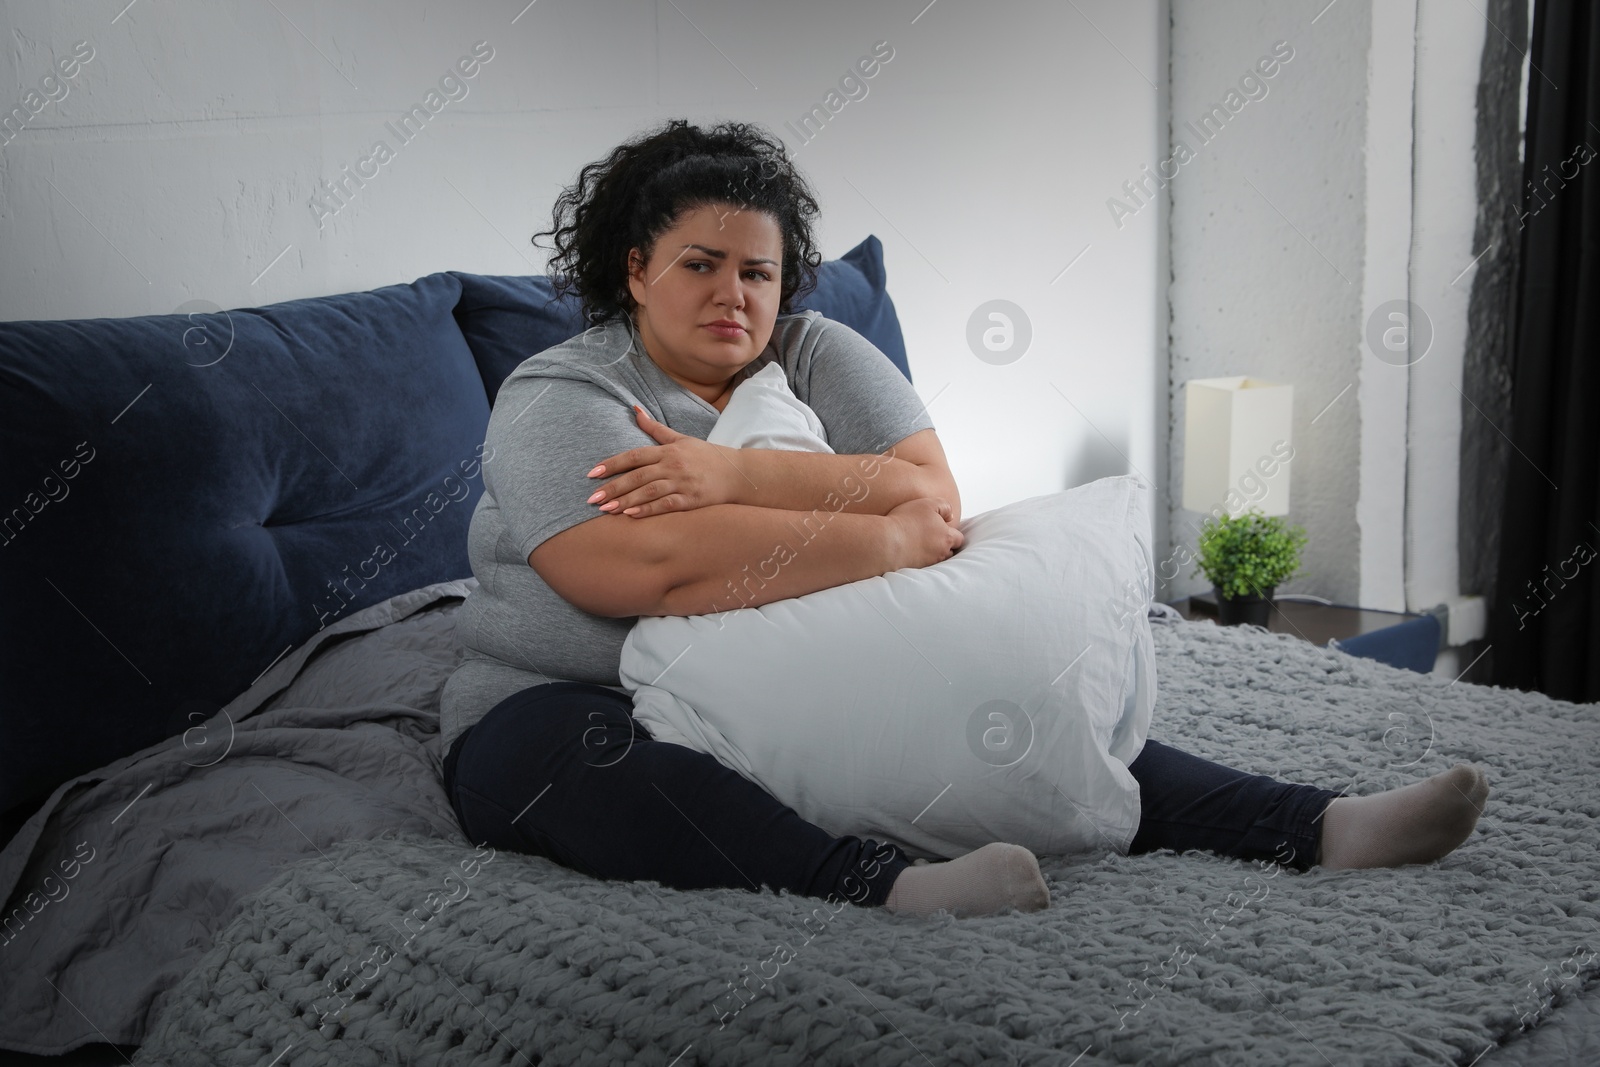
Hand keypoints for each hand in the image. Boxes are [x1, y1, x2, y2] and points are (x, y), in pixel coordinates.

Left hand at [585, 405, 744, 517]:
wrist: (737, 473)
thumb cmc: (706, 456)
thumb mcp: (680, 439)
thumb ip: (655, 429)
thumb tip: (634, 410)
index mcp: (668, 451)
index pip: (634, 456)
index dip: (612, 464)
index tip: (592, 473)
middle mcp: (673, 466)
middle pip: (637, 476)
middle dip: (613, 487)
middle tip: (591, 498)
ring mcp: (682, 483)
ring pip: (649, 492)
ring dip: (625, 500)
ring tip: (605, 509)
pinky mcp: (691, 500)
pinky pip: (666, 505)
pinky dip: (648, 509)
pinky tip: (631, 515)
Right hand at [885, 497, 963, 569]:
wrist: (887, 542)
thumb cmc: (907, 521)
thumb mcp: (928, 504)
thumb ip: (944, 506)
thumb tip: (950, 516)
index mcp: (946, 537)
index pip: (959, 538)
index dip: (952, 533)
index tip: (943, 529)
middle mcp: (941, 553)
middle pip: (949, 552)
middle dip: (945, 546)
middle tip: (932, 538)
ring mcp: (928, 563)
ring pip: (936, 559)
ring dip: (932, 553)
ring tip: (920, 545)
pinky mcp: (916, 570)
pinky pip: (922, 566)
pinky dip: (919, 560)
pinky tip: (910, 552)